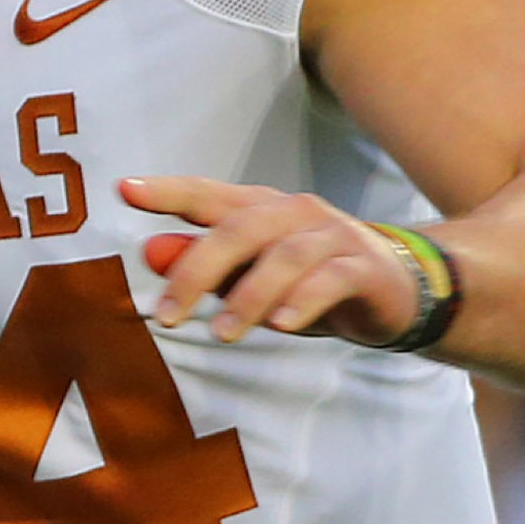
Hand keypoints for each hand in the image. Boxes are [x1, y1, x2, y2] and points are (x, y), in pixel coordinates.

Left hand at [122, 176, 421, 345]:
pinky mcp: (364, 268)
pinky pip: (331, 279)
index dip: (167, 191)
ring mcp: (333, 236)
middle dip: (198, 269)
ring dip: (248, 295)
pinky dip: (304, 301)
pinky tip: (281, 326)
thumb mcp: (253, 274)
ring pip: (284, 256)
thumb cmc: (311, 279)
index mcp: (260, 208)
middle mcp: (295, 212)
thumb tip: (150, 252)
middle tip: (167, 315)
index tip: (124, 190)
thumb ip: (204, 263)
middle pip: (239, 228)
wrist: (400, 289)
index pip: (207, 195)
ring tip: (221, 333)